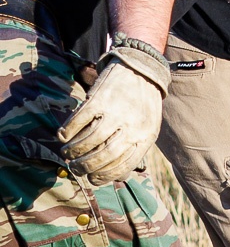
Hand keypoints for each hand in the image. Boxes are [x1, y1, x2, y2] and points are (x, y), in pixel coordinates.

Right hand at [58, 39, 170, 185]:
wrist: (141, 68)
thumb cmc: (143, 102)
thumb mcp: (148, 126)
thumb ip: (135, 148)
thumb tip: (116, 177)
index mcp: (146, 136)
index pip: (122, 166)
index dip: (103, 176)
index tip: (92, 178)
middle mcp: (133, 126)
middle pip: (103, 156)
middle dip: (85, 167)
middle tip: (75, 168)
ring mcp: (115, 112)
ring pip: (88, 141)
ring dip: (73, 151)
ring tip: (67, 153)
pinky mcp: (99, 100)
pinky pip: (77, 122)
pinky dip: (66, 133)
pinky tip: (64, 136)